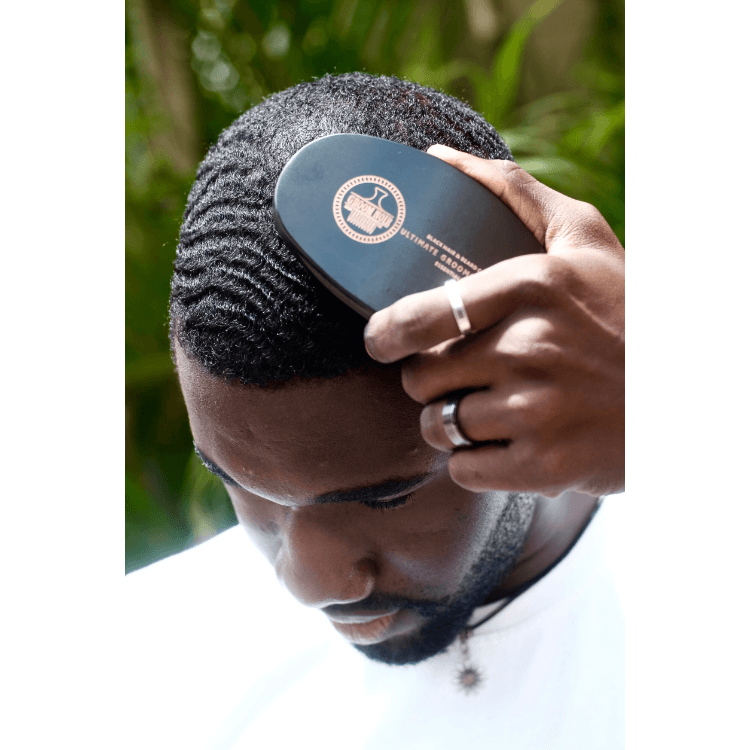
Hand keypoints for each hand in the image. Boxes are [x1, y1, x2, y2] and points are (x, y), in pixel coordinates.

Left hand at [363, 145, 624, 497]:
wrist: (683, 397)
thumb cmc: (623, 311)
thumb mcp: (583, 238)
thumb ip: (512, 194)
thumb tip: (435, 159)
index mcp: (533, 286)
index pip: (422, 317)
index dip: (385, 335)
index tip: (380, 341)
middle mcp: (531, 349)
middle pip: (421, 378)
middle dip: (429, 379)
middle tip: (462, 375)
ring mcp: (537, 412)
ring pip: (437, 426)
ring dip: (449, 421)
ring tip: (488, 408)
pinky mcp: (543, 467)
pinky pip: (463, 469)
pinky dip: (474, 461)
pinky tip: (506, 443)